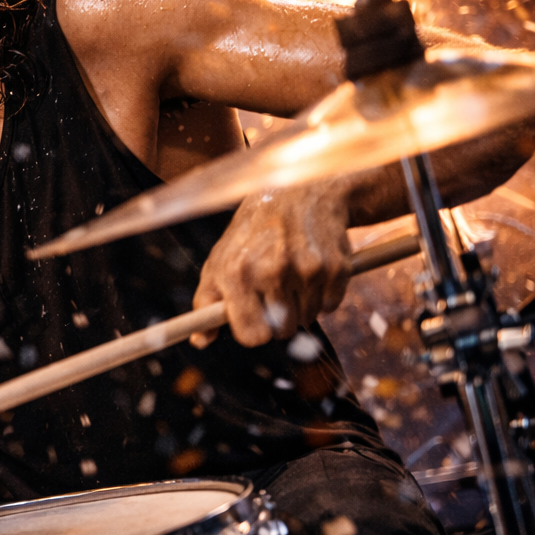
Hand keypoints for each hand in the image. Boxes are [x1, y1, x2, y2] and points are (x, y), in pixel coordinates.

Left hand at [190, 182, 353, 347]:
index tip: (255, 321)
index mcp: (236, 272)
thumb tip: (199, 342)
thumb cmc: (252, 233)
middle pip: (283, 331)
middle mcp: (271, 270)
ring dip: (301, 305)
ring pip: (307, 319)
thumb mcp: (219, 260)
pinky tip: (312, 269)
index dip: (254, 332)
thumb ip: (206, 302)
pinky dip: (323, 294)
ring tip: (292, 273)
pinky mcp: (335, 267)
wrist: (298, 192)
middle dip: (279, 318)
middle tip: (275, 289)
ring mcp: (305, 269)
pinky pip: (330, 306)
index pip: (252, 335)